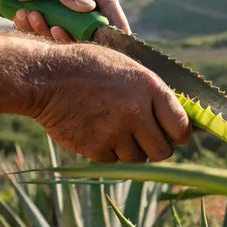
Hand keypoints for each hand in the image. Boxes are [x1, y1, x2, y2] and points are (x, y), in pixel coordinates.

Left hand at [0, 0, 130, 39]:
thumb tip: (90, 7)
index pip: (108, 1)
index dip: (116, 20)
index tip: (122, 39)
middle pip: (90, 23)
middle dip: (72, 30)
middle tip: (55, 30)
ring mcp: (65, 9)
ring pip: (68, 31)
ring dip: (47, 28)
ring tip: (30, 15)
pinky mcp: (51, 19)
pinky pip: (50, 33)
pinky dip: (35, 28)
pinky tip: (21, 15)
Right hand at [29, 44, 190, 162]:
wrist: (45, 77)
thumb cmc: (87, 67)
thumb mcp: (126, 67)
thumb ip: (150, 92)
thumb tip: (176, 115)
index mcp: (149, 87)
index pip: (181, 126)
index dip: (180, 135)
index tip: (175, 136)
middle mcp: (136, 112)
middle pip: (162, 151)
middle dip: (157, 148)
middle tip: (146, 140)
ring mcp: (115, 132)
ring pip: (136, 158)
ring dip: (129, 149)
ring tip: (114, 128)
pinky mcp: (95, 148)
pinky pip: (112, 160)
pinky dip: (106, 151)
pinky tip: (95, 130)